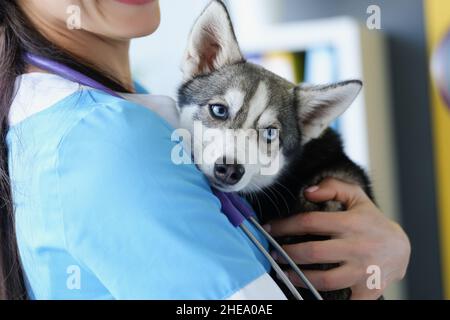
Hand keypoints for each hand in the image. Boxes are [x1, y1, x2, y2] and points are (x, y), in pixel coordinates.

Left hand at [263, 178, 410, 298]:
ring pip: (324, 279)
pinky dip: (323, 299)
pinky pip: (344, 300)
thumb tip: (307, 191)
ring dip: (299, 277)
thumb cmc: (371, 221)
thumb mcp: (356, 197)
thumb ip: (332, 187)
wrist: (401, 249)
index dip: (285, 225)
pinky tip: (308, 293)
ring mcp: (362, 271)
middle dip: (287, 253)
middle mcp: (356, 247)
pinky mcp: (367, 290)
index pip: (310, 222)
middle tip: (273, 254)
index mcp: (351, 223)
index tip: (269, 228)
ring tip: (285, 273)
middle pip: (313, 252)